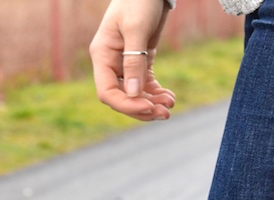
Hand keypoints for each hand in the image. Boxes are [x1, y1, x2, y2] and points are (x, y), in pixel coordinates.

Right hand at [90, 0, 175, 121]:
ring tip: (171, 104)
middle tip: (166, 113)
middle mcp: (111, 63)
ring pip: (136, 95)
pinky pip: (146, 86)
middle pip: (123, 98)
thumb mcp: (136, 29)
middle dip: (143, 108)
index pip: (107, 92)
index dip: (127, 105)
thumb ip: (133, 61)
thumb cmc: (138, 0)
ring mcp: (125, 64)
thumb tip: (133, 93)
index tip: (149, 107)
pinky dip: (157, 94)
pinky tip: (170, 97)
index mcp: (102, 55)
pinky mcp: (140, 62)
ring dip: (153, 104)